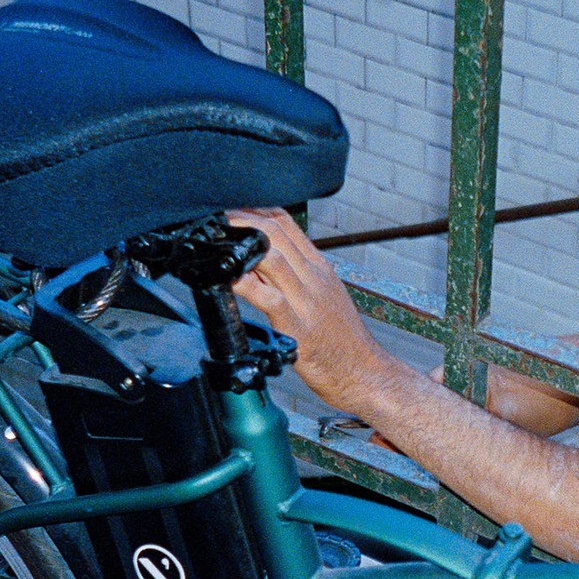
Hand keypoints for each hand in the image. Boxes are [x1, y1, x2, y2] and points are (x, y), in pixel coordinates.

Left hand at [226, 208, 401, 414]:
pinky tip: (227, 279)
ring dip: (240, 243)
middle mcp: (313, 277)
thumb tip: (260, 262)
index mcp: (319, 267)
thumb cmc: (343, 341)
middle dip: (241, 219)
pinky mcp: (297, 326)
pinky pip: (267, 297)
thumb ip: (294, 276)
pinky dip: (244, 285)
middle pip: (275, 232)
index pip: (286, 222)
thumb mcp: (324, 296)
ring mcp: (306, 300)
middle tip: (213, 216)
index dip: (254, 208)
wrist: (365, 373)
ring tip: (215, 239)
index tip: (230, 206)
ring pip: (272, 256)